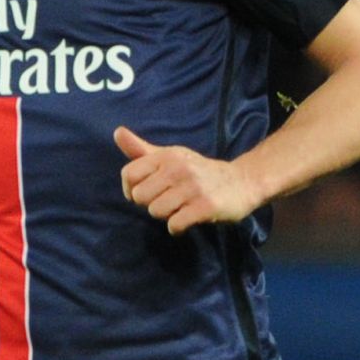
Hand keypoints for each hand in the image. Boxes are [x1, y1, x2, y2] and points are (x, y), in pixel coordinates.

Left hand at [114, 126, 256, 233]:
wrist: (243, 182)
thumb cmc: (200, 172)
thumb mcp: (172, 157)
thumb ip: (142, 149)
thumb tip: (117, 132)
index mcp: (167, 155)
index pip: (129, 174)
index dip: (131, 189)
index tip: (146, 193)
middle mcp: (178, 168)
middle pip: (141, 197)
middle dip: (151, 204)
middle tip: (169, 201)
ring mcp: (193, 188)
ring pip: (156, 211)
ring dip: (166, 216)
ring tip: (180, 209)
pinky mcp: (206, 206)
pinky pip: (175, 224)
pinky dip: (177, 227)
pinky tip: (187, 220)